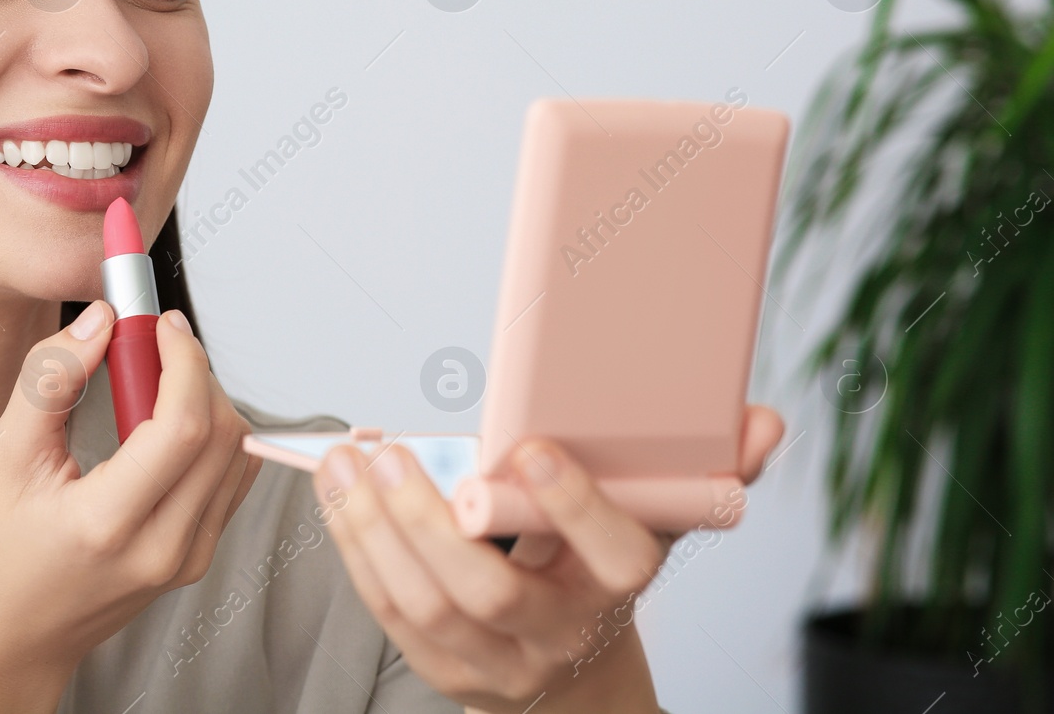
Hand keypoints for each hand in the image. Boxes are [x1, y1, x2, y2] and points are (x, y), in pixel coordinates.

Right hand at [0, 301, 261, 713]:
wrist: (7, 641)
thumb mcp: (4, 460)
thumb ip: (50, 381)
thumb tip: (97, 323)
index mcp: (108, 525)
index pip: (184, 426)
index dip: (183, 360)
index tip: (161, 325)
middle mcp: (162, 548)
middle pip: (221, 433)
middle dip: (193, 371)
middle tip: (150, 346)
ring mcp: (187, 559)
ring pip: (234, 452)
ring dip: (204, 399)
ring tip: (150, 385)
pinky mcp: (197, 558)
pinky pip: (228, 478)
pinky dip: (208, 435)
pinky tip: (163, 424)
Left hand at [312, 405, 784, 713]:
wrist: (577, 678)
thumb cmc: (601, 572)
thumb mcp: (656, 520)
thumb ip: (702, 470)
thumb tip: (764, 424)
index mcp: (620, 583)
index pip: (612, 553)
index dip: (573, 504)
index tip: (526, 445)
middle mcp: (560, 630)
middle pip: (489, 591)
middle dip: (427, 520)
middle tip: (386, 452)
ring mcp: (497, 660)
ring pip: (426, 604)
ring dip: (373, 530)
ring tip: (345, 464)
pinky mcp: (444, 668)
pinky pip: (391, 613)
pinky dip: (357, 551)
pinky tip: (339, 496)